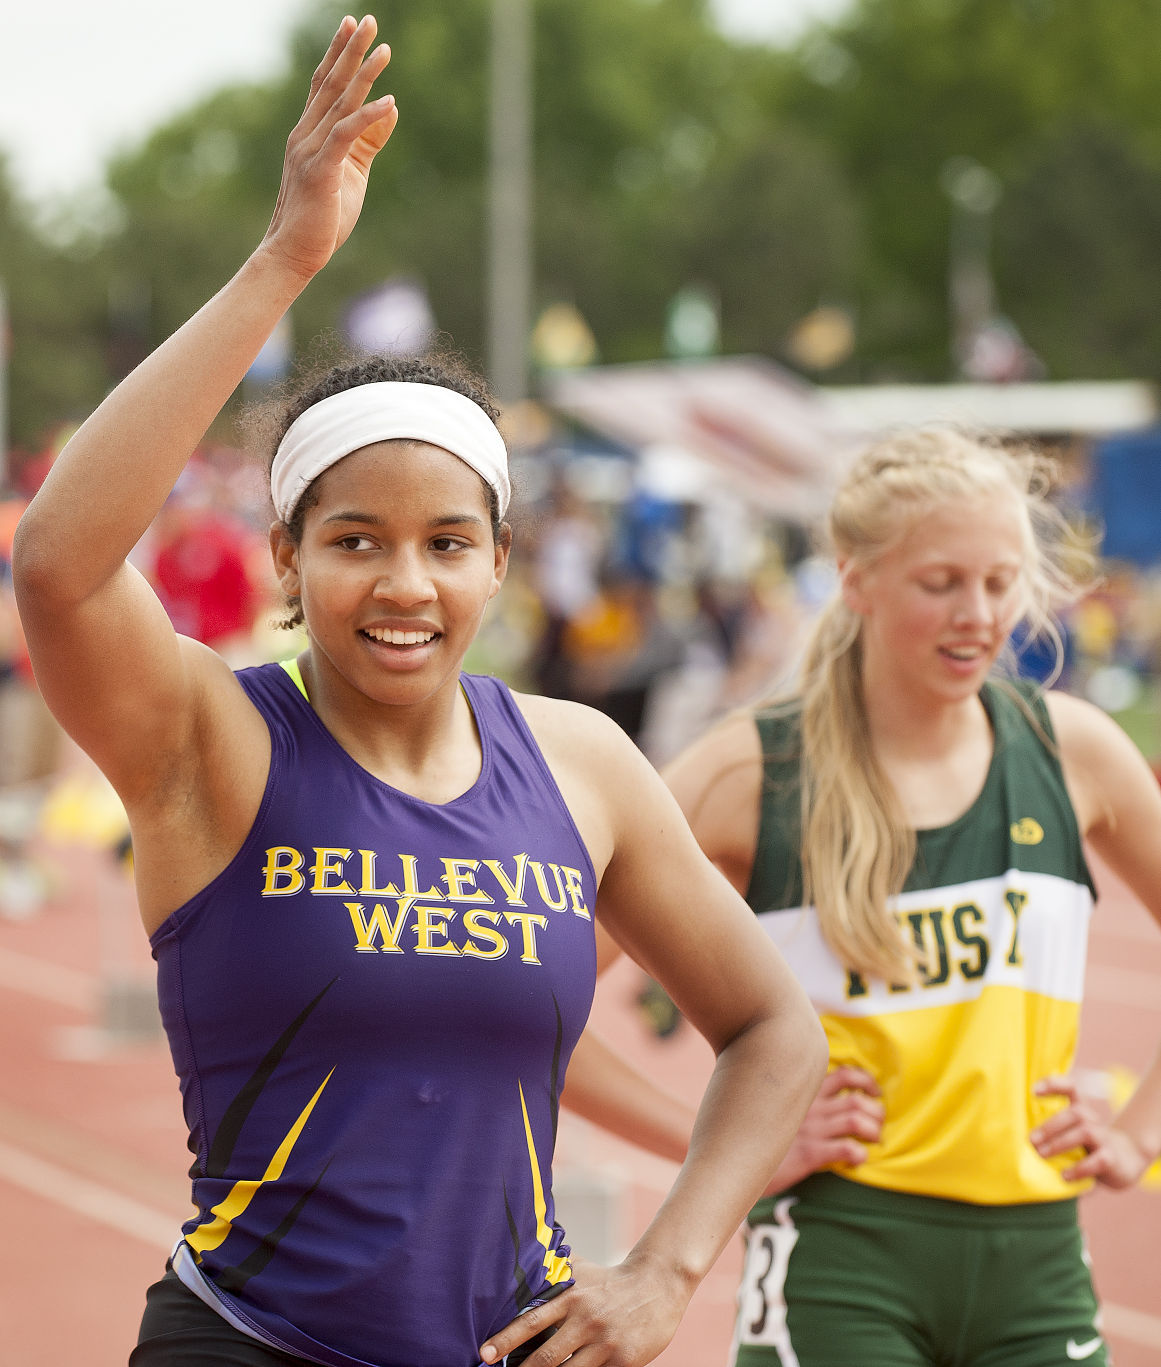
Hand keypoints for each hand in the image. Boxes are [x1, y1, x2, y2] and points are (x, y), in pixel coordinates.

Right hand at [261, 15, 398, 281]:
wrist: (293, 254)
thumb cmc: (321, 219)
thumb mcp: (351, 173)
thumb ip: (367, 141)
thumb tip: (389, 109)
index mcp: (309, 135)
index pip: (324, 85)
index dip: (338, 54)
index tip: (352, 26)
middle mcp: (305, 135)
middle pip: (330, 83)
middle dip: (350, 50)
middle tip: (367, 19)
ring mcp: (310, 151)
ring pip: (339, 103)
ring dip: (363, 74)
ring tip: (383, 48)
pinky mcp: (320, 171)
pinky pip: (345, 135)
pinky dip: (367, 117)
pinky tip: (388, 102)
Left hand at [479, 1253, 691, 1366]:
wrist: (658, 1284)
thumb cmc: (611, 1280)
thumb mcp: (581, 1270)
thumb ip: (553, 1270)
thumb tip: (520, 1259)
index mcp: (571, 1297)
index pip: (531, 1321)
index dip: (505, 1339)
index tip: (485, 1354)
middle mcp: (585, 1320)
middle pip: (546, 1356)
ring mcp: (604, 1343)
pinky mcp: (623, 1361)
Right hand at [761, 1065, 882, 1194]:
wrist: (737, 1157)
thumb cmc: (760, 1134)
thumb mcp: (779, 1109)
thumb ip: (800, 1101)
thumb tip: (823, 1101)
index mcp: (805, 1093)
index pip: (844, 1074)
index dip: (866, 1081)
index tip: (875, 1093)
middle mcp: (810, 1107)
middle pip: (857, 1099)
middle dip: (876, 1112)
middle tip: (877, 1126)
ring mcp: (810, 1129)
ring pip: (857, 1121)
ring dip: (873, 1132)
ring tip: (872, 1142)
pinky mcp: (808, 1153)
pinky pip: (846, 1149)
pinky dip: (859, 1154)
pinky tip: (855, 1160)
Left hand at [1031, 1074, 1152, 1188]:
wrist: (1123, 1161)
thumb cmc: (1084, 1145)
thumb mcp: (1068, 1132)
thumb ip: (1048, 1131)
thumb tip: (1016, 1142)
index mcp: (1079, 1109)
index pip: (1071, 1088)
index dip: (1054, 1085)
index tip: (1034, 1091)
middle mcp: (1093, 1120)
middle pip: (1075, 1113)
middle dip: (1051, 1125)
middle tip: (1031, 1140)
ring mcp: (1104, 1138)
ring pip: (1086, 1132)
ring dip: (1061, 1143)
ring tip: (1042, 1154)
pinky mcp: (1111, 1159)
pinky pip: (1098, 1160)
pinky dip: (1079, 1168)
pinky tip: (1064, 1175)